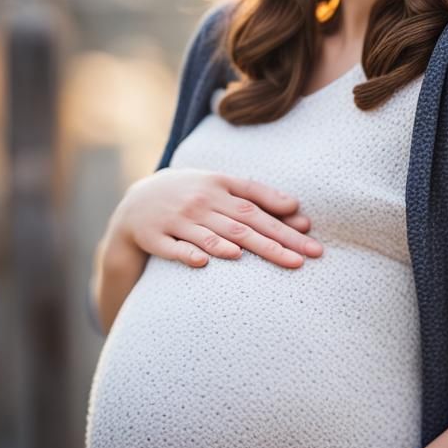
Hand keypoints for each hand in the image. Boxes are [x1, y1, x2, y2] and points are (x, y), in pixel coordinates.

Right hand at [107, 168, 323, 269]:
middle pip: (243, 224)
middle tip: (304, 259)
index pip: (257, 206)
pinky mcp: (155, 237)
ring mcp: (177, 219)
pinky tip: (204, 262)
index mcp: (220, 186)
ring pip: (211, 235)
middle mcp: (201, 201)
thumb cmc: (192, 194)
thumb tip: (297, 208)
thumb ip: (257, 194)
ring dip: (235, 246)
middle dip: (276, 243)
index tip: (310, 237)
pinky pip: (174, 248)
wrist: (137, 202)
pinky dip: (188, 254)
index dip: (284, 222)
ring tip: (263, 257)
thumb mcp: (222, 185)